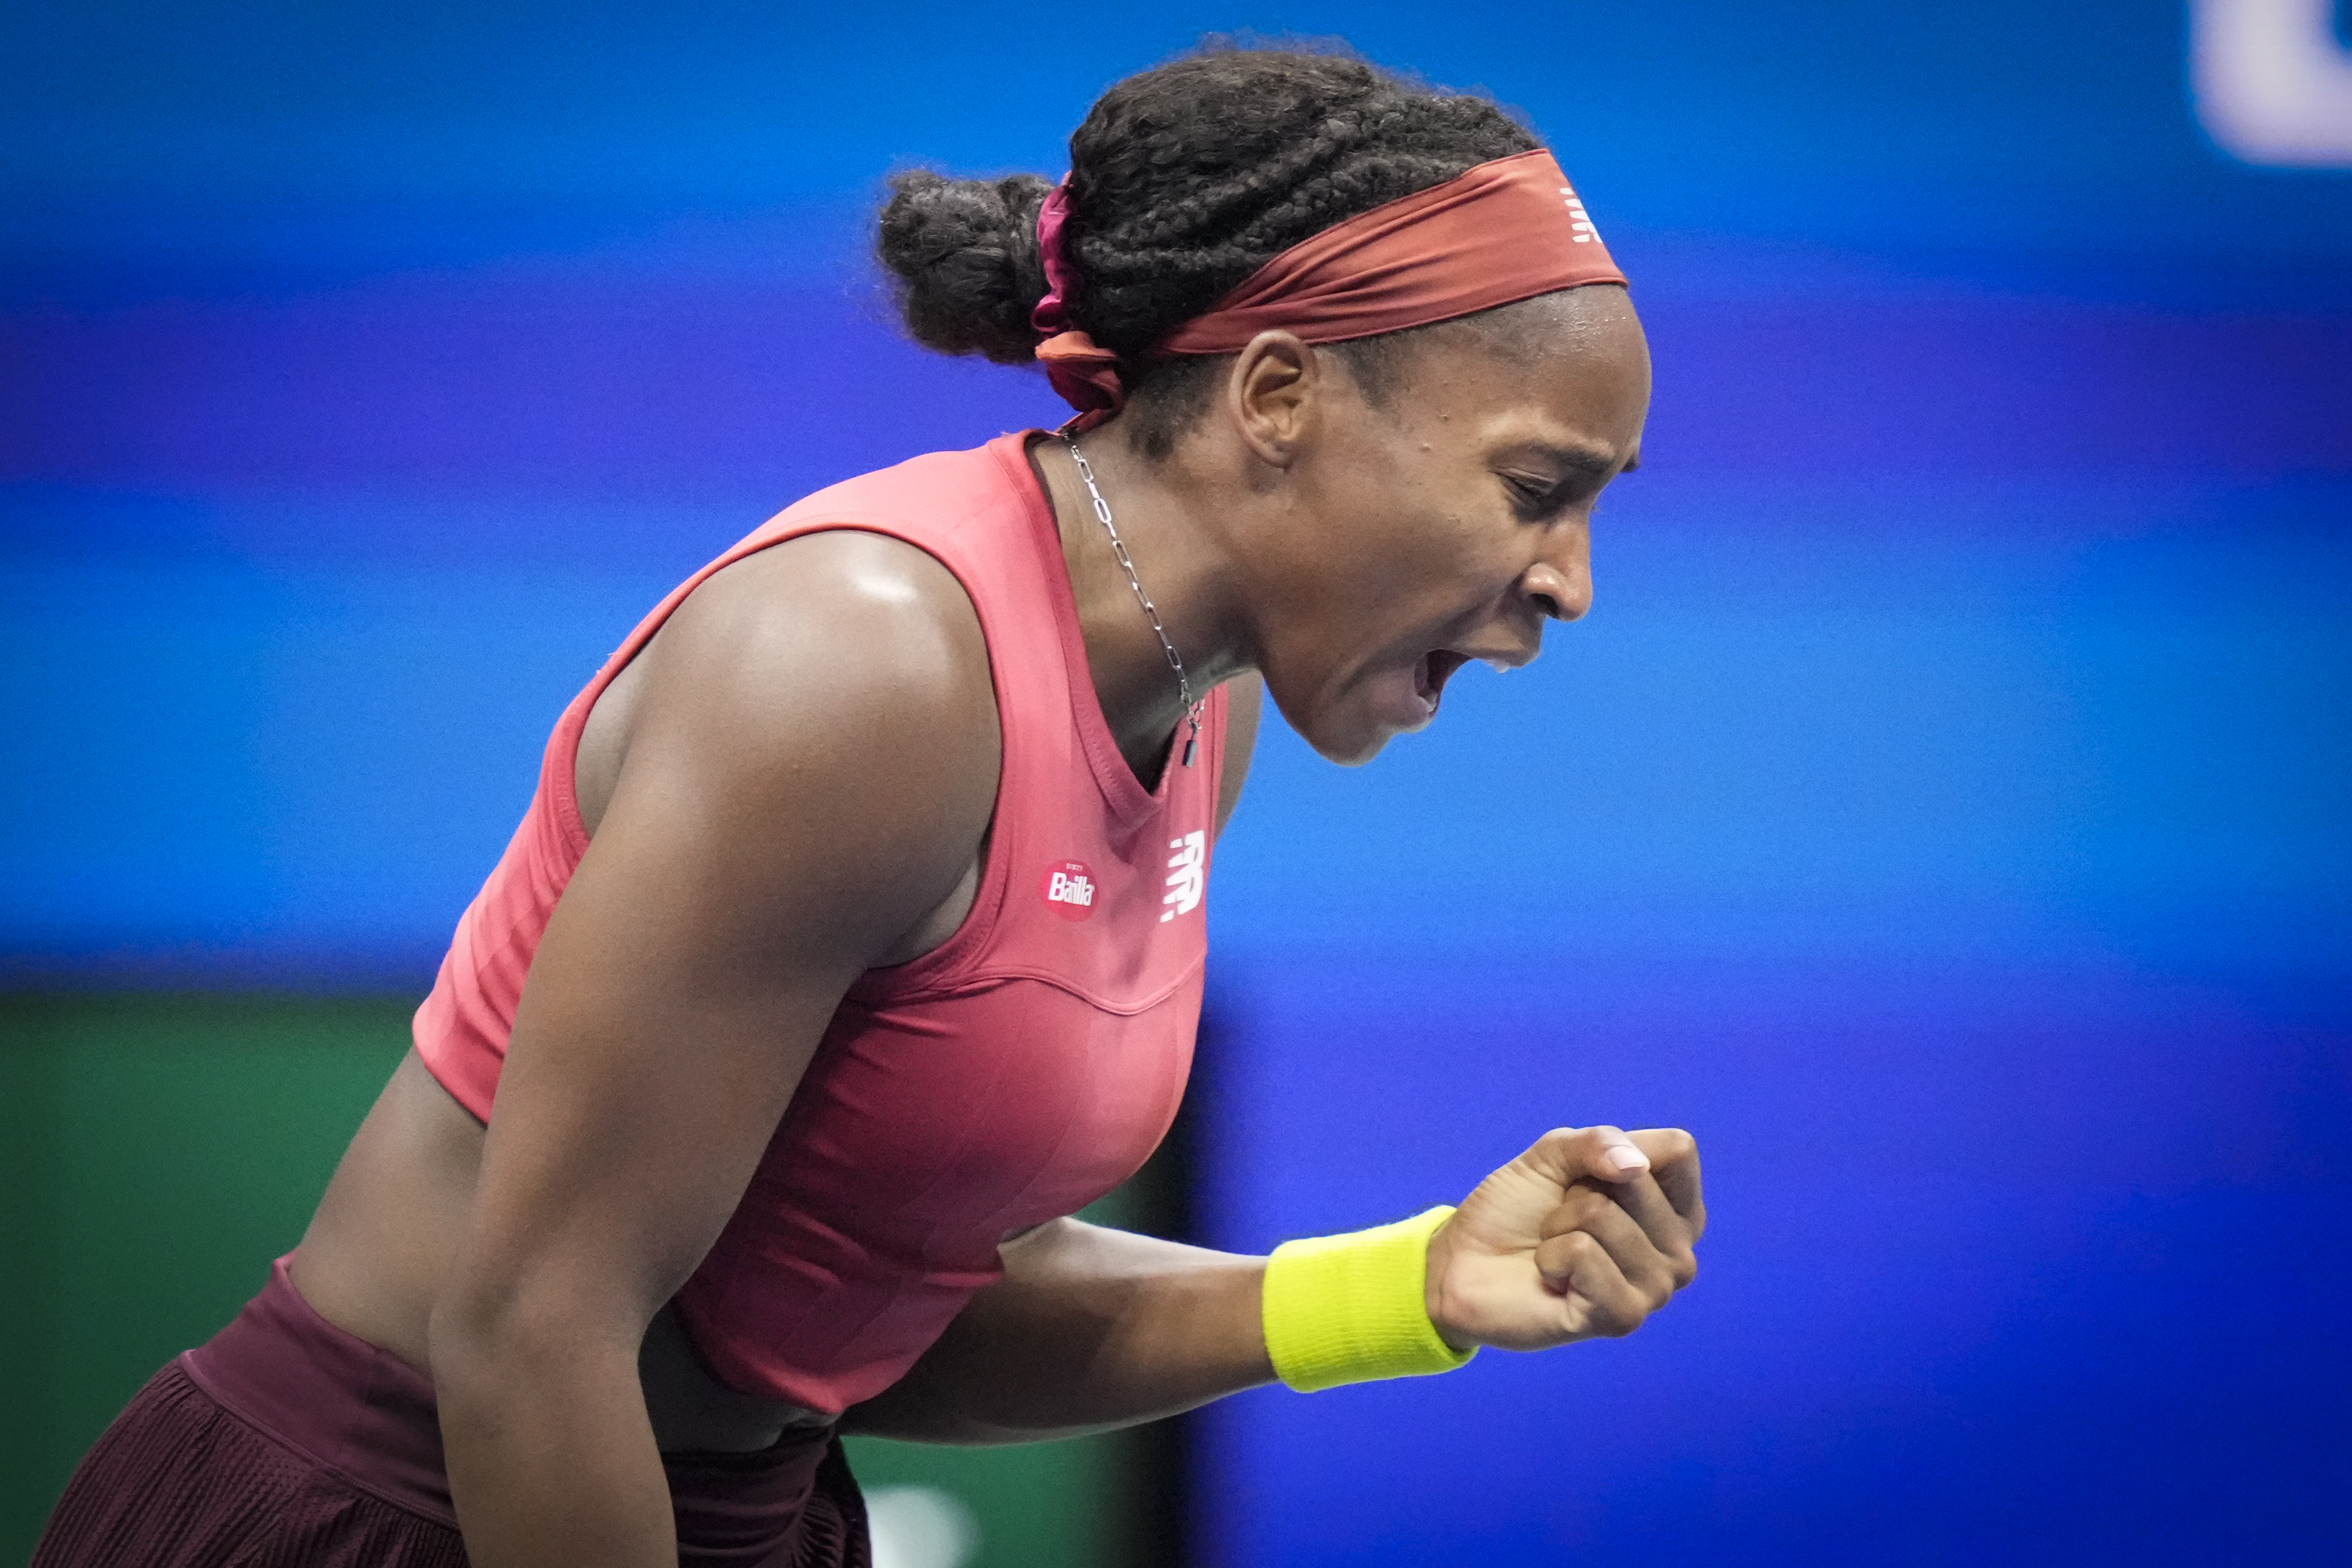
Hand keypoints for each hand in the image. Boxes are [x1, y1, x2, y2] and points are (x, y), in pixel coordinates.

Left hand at [1425, 1127, 1702, 1351]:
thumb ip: (1599, 1141)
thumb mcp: (1556, 1153)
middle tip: (1561, 1219)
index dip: (1616, 1148)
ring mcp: (1656, 1289)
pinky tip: (1551, 1279)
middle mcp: (1678, 1252)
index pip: (1678, 1149)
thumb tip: (1634, 1165)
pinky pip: (1582, 1252)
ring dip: (1558, 1223)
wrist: (1465, 1266)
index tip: (1586, 1176)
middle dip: (1578, 1187)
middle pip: (1638, 1178)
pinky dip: (1550, 1256)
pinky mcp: (1623, 1317)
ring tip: (1553, 1249)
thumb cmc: (1517, 1210)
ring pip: (1602, 1214)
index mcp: (1675, 1210)